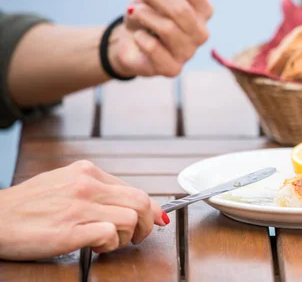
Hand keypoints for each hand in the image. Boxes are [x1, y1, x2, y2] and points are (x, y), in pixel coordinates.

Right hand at [0, 160, 167, 260]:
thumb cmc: (28, 205)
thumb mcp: (64, 184)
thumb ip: (97, 190)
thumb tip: (132, 203)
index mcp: (87, 172)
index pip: (134, 188)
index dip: (150, 208)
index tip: (155, 220)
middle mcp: (86, 185)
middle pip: (140, 201)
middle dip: (148, 223)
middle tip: (139, 236)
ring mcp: (79, 207)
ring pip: (131, 218)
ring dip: (128, 236)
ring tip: (110, 242)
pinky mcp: (70, 231)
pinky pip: (110, 234)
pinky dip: (111, 244)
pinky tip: (97, 247)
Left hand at [108, 0, 212, 77]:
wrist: (131, 47)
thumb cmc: (146, 19)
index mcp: (202, 12)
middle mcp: (200, 33)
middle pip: (181, 10)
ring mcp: (188, 52)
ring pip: (168, 28)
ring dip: (145, 15)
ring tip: (133, 11)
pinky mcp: (172, 68)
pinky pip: (154, 48)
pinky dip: (141, 37)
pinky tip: (138, 36)